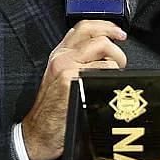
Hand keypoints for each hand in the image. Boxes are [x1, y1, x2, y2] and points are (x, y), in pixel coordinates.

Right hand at [19, 21, 128, 159]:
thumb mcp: (60, 79)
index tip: (119, 33)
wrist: (39, 132)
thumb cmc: (52, 111)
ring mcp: (67, 68)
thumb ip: (77, 62)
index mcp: (60, 54)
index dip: (106, 26)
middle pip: (97, 35)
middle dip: (116, 47)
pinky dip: (112, 77)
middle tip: (120, 61)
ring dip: (117, 62)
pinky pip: (103, 70)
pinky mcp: (72, 81)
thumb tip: (103, 54)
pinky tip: (107, 88)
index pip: (84, 27)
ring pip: (103, 50)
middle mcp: (62, 57)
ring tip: (115, 77)